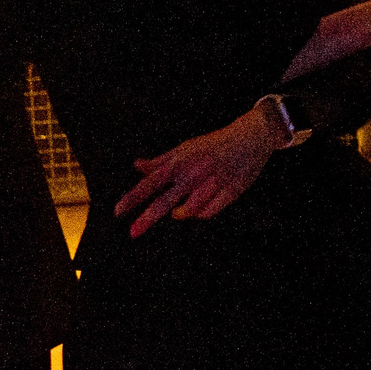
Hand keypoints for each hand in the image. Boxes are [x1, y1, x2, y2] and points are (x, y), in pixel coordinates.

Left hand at [117, 112, 275, 235]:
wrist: (252, 136)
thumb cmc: (216, 143)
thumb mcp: (186, 148)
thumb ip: (161, 160)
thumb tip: (137, 165)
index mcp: (182, 161)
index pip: (151, 181)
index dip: (133, 197)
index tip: (118, 211)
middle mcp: (194, 173)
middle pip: (166, 200)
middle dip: (147, 218)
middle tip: (133, 232)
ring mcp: (213, 183)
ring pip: (189, 210)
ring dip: (181, 213)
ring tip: (178, 212)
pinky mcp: (231, 191)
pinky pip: (210, 211)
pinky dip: (202, 213)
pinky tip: (201, 207)